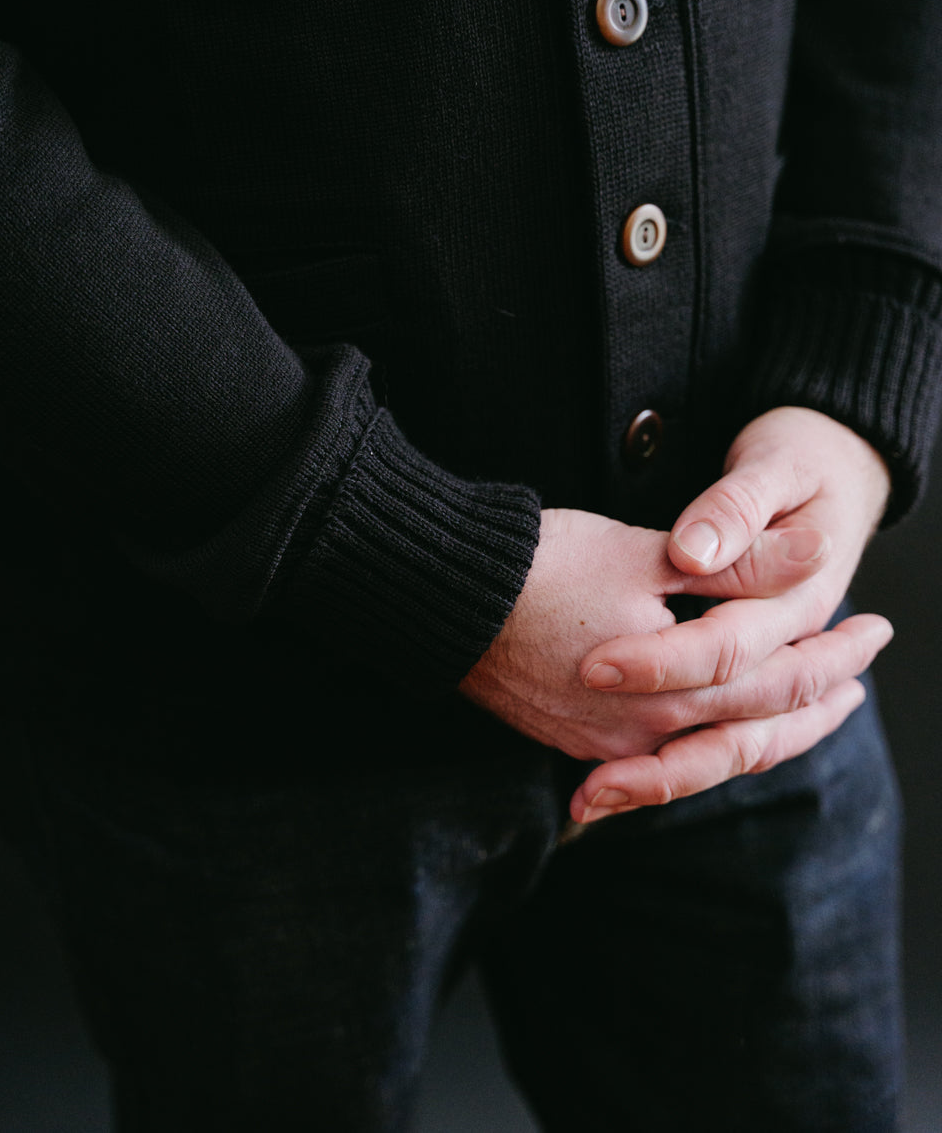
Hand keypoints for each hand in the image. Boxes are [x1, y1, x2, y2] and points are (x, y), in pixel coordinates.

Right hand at [571, 407, 891, 822]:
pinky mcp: (577, 744)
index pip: (784, 677)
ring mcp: (610, 747)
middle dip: (818, 703)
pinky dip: (706, 751)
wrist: (443, 597)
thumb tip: (818, 554)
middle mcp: (650, 732)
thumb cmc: (544, 563)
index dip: (836, 653)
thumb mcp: (650, 551)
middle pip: (759, 730)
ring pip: (714, 757)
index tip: (874, 628)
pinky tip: (715, 740)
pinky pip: (661, 764)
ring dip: (768, 734)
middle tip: (859, 680)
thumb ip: (739, 562)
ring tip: (806, 715)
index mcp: (680, 683)